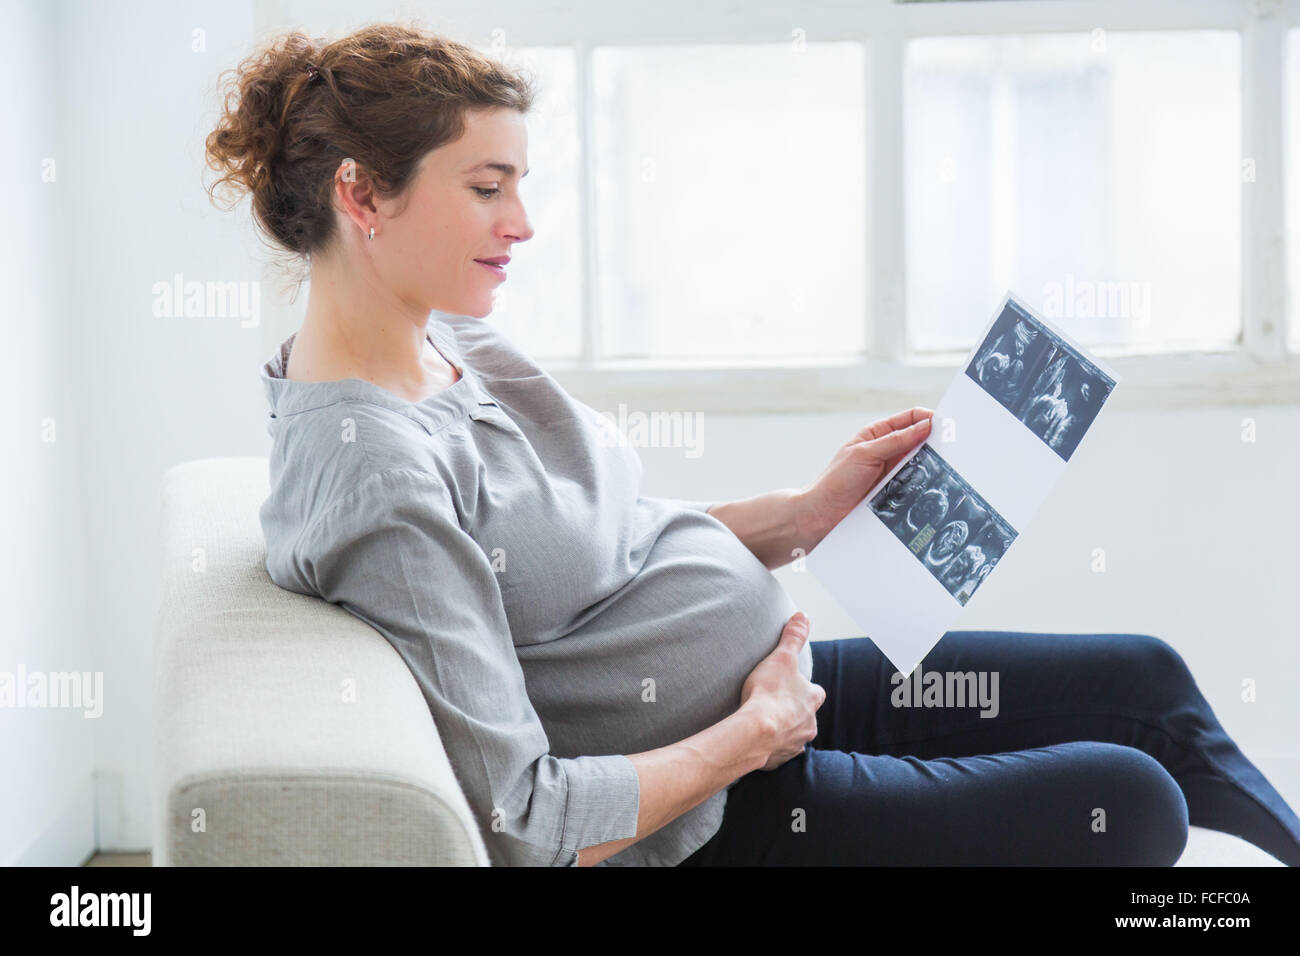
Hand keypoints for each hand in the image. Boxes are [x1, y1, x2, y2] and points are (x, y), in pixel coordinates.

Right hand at [741, 612, 825, 770]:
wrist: (755, 731)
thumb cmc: (770, 693)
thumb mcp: (782, 657)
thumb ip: (794, 637)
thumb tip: (803, 615)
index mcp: (811, 700)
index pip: (816, 692)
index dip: (807, 688)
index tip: (796, 684)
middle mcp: (809, 724)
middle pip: (806, 716)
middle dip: (795, 712)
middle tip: (776, 704)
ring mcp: (795, 743)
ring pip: (793, 735)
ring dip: (783, 730)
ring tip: (765, 724)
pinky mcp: (778, 759)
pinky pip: (776, 753)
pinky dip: (769, 747)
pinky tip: (757, 740)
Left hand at [795, 406, 933, 546]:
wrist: (822, 515)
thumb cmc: (836, 481)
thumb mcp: (865, 454)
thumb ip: (895, 440)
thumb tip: (925, 426)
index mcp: (876, 434)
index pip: (909, 419)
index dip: (927, 418)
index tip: (945, 424)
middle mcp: (886, 451)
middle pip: (918, 441)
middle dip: (935, 441)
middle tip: (953, 446)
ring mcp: (892, 472)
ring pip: (920, 463)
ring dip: (931, 464)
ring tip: (946, 464)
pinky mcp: (895, 492)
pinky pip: (916, 484)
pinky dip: (925, 482)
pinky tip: (934, 483)